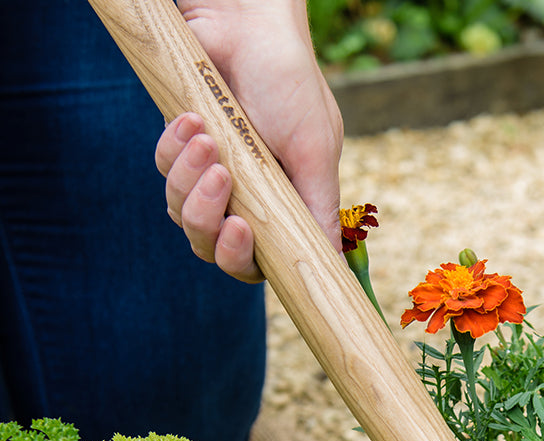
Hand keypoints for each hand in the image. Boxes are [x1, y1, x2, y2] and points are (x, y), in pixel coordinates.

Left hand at [155, 0, 343, 281]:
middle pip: (211, 247)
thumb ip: (320, 209)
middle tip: (222, 179)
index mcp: (284, 209)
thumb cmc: (290, 83)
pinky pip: (164, 170)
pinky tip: (192, 120)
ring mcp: (213, 176)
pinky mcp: (182, 150)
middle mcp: (248, 200)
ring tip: (207, 138)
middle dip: (207, 219)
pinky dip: (175, 150)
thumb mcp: (315, 151)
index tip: (242, 231)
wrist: (245, 23)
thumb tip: (333, 267)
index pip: (257, 261)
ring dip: (190, 181)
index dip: (243, 260)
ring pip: (182, 213)